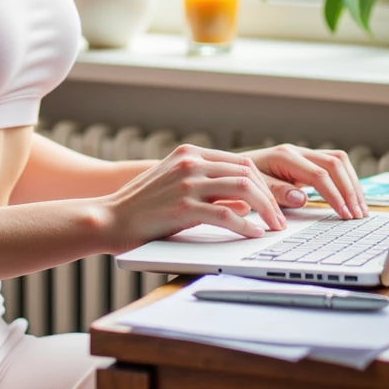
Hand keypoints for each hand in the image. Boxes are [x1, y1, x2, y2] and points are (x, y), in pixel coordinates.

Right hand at [102, 144, 287, 251]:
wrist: (108, 219)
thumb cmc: (141, 209)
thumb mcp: (176, 187)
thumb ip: (208, 189)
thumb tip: (244, 202)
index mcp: (189, 154)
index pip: (240, 163)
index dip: (263, 184)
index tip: (274, 203)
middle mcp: (190, 163)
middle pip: (247, 173)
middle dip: (270, 196)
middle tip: (280, 218)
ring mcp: (186, 183)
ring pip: (243, 189)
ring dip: (266, 209)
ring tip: (274, 226)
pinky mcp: (183, 206)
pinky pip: (227, 215)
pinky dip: (246, 225)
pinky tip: (254, 234)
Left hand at [245, 144, 368, 219]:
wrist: (231, 167)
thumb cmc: (241, 179)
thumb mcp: (253, 188)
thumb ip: (276, 192)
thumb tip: (302, 198)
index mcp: (284, 156)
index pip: (319, 174)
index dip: (335, 195)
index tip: (345, 214)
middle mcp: (297, 152)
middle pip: (335, 164)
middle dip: (350, 190)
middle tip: (358, 214)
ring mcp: (303, 155)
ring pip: (338, 162)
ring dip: (352, 184)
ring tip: (361, 208)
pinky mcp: (307, 162)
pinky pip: (333, 166)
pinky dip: (346, 181)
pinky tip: (351, 198)